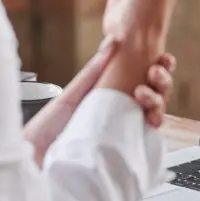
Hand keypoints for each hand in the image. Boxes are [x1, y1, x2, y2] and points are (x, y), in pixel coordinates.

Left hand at [25, 39, 176, 165]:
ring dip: (157, 100)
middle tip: (154, 73)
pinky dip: (153, 125)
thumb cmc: (48, 129)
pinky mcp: (124, 150)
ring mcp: (125, 132)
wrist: (35, 159)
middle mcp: (122, 114)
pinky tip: (149, 118)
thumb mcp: (71, 94)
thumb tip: (112, 42)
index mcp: (113, 96)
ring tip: (143, 93)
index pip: (145, 80)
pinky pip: (147, 138)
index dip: (160, 69)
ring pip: (155, 114)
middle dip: (162, 81)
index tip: (163, 58)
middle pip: (156, 95)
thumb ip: (93, 71)